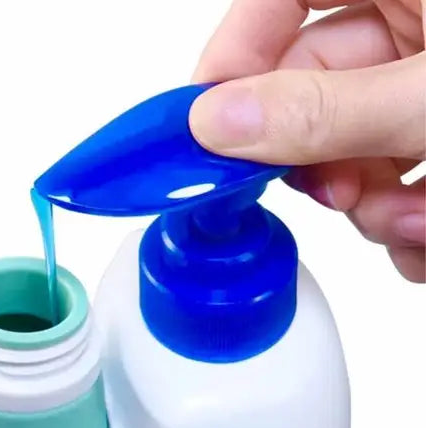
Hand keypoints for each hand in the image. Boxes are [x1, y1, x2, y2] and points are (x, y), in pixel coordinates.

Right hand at [190, 0, 424, 281]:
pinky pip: (387, 170)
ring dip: (368, 204)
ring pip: (347, 143)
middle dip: (321, 163)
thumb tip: (216, 123)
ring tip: (415, 221)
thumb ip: (322, 112)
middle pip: (311, 88)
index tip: (208, 128)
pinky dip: (399, 213)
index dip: (234, 56)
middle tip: (337, 196)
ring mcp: (425, 77)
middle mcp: (412, 21)